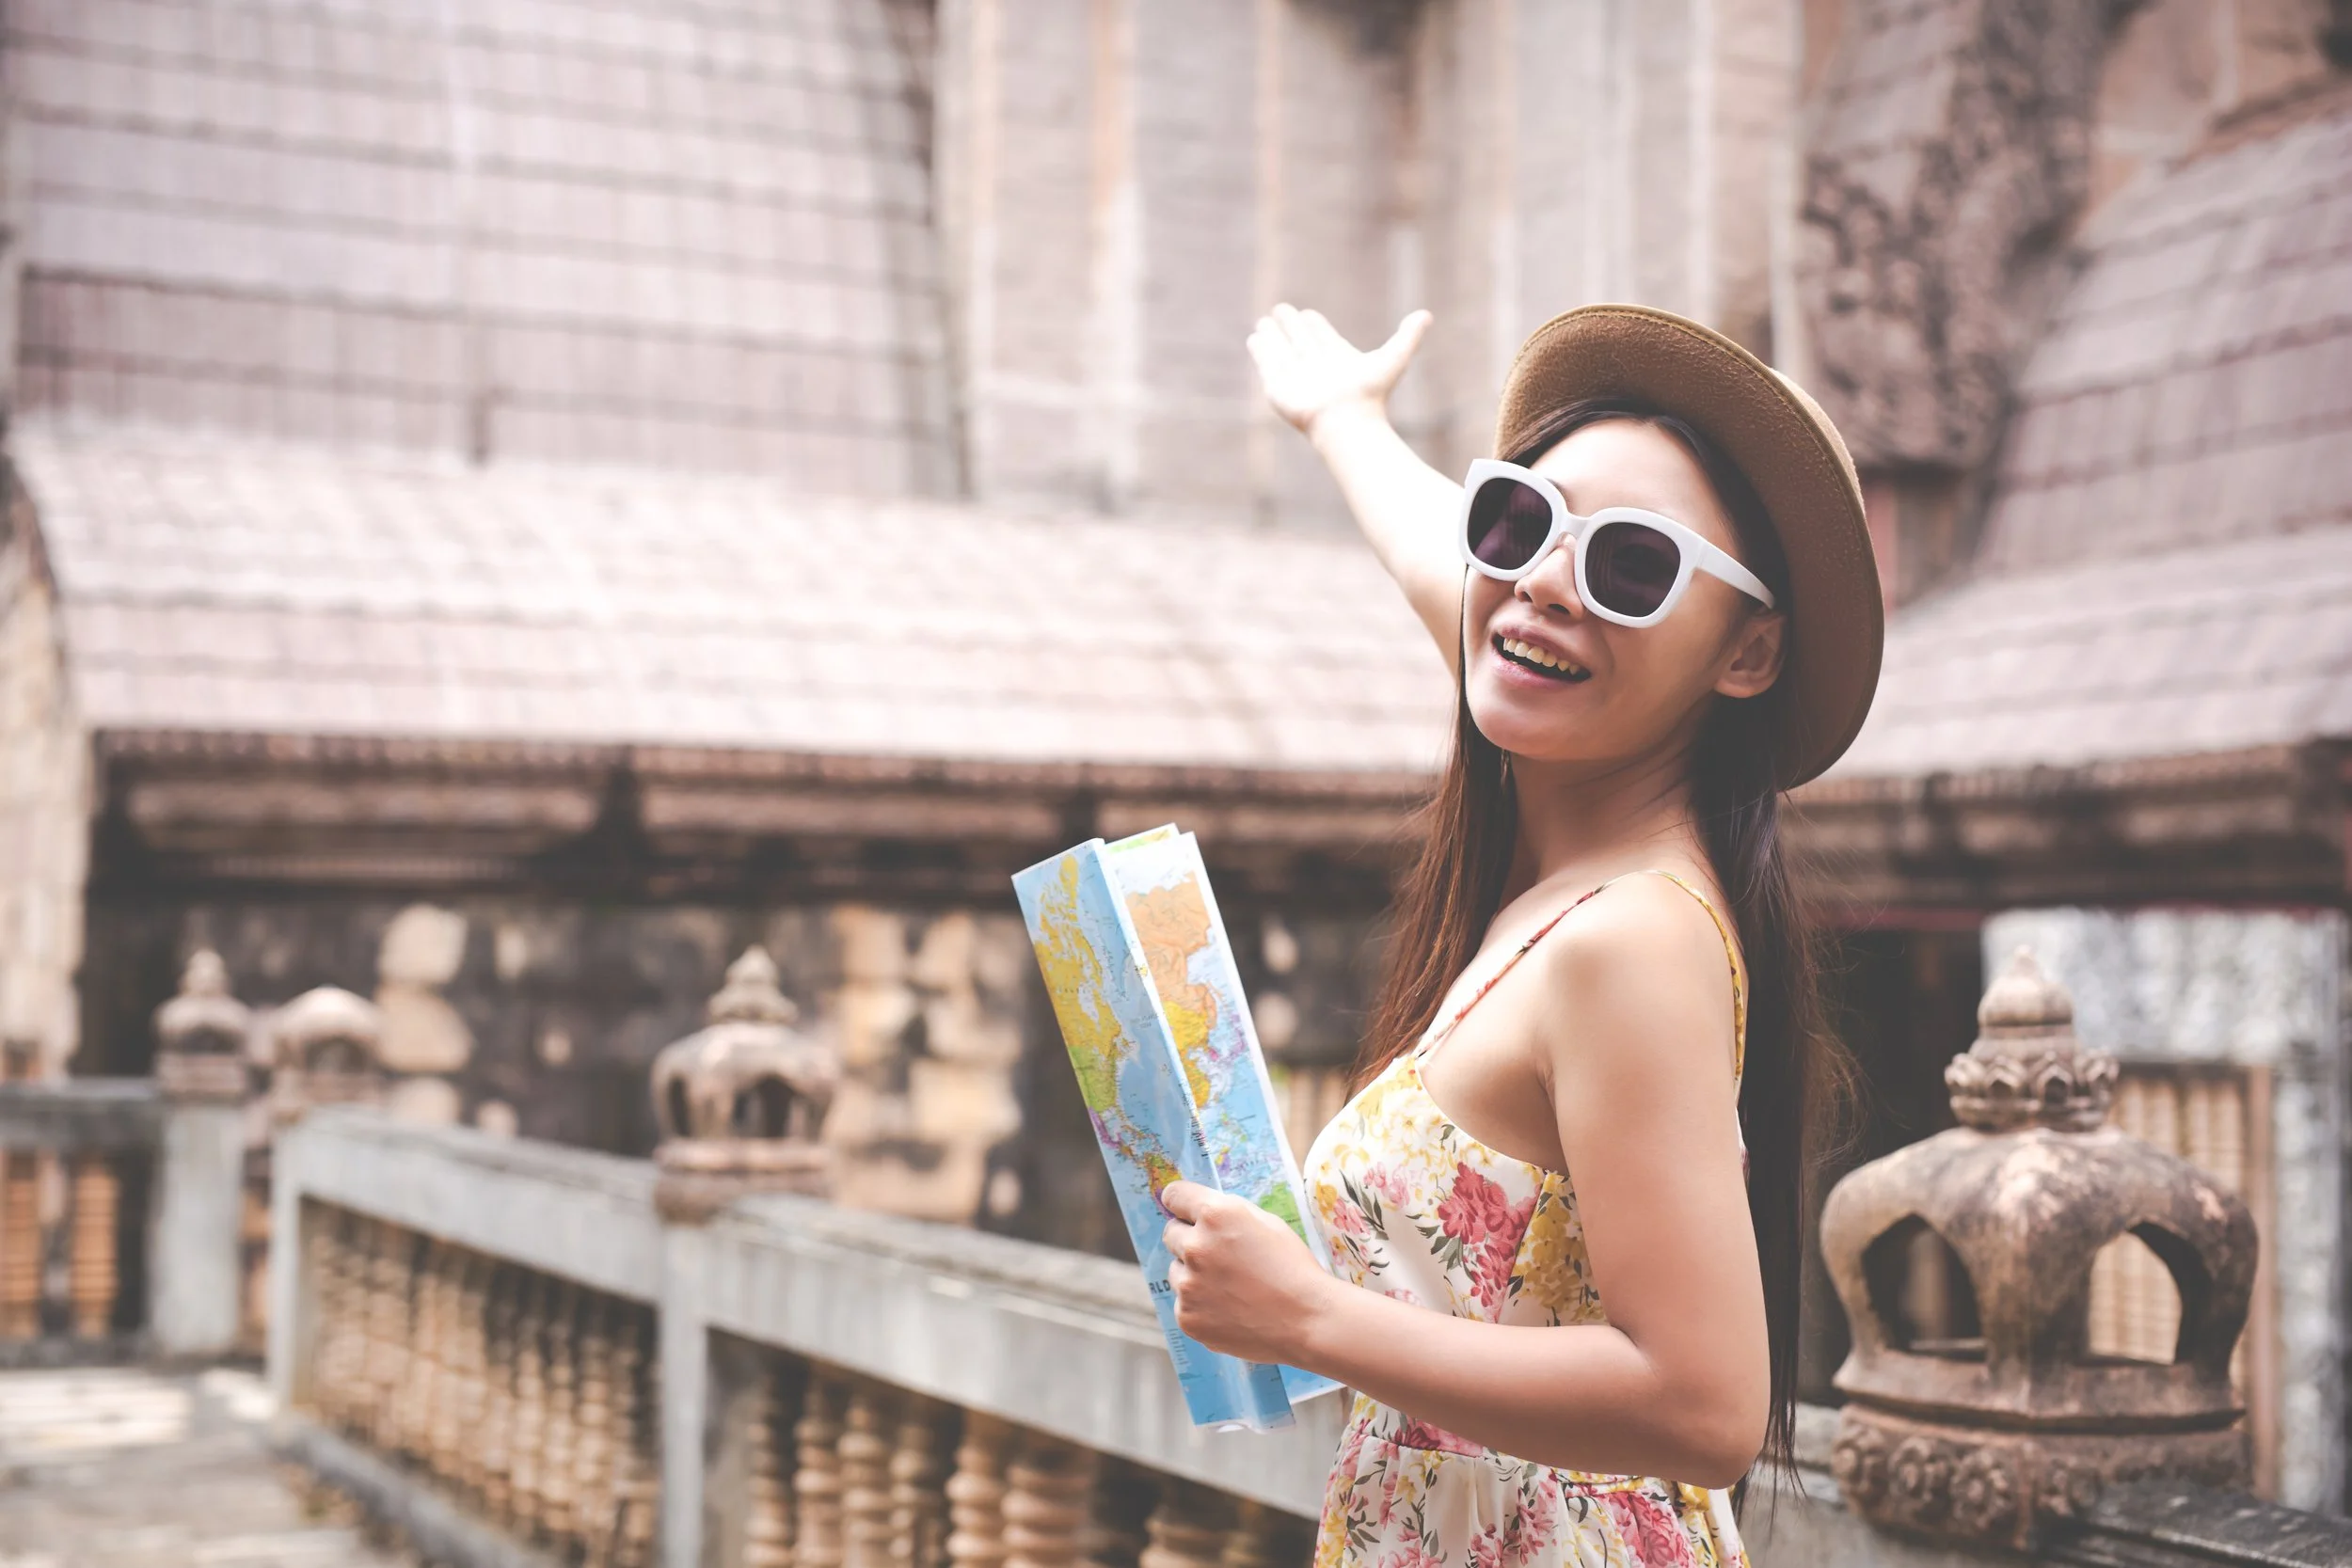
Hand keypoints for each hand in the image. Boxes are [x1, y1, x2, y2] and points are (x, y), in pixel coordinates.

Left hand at [1159, 1180, 1335, 1366]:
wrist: (1307, 1319)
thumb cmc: (1292, 1267)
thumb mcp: (1265, 1222)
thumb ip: (1226, 1213)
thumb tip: (1197, 1212)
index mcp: (1215, 1215)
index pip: (1173, 1195)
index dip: (1181, 1204)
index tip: (1185, 1212)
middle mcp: (1195, 1246)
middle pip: (1171, 1234)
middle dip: (1190, 1239)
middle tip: (1219, 1256)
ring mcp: (1188, 1286)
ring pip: (1176, 1271)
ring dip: (1194, 1275)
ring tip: (1230, 1287)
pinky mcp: (1188, 1318)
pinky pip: (1184, 1304)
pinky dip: (1201, 1306)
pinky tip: (1230, 1310)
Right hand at [1247, 305, 1430, 439]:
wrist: (1346, 421)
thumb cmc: (1371, 393)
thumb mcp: (1395, 358)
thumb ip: (1409, 336)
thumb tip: (1427, 315)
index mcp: (1340, 360)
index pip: (1324, 338)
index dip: (1316, 326)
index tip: (1309, 315)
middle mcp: (1317, 368)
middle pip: (1302, 342)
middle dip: (1292, 326)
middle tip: (1282, 309)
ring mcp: (1297, 378)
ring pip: (1283, 352)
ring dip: (1274, 337)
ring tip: (1264, 321)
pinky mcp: (1279, 387)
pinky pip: (1268, 364)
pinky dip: (1261, 351)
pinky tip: (1255, 338)